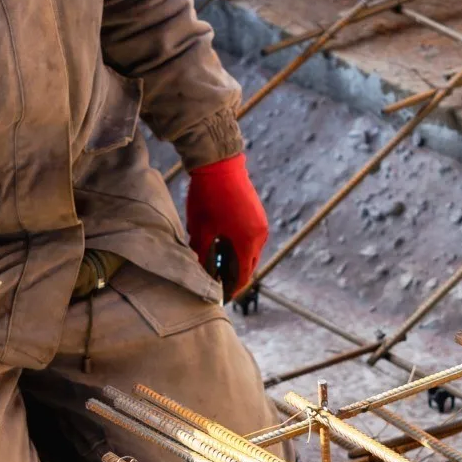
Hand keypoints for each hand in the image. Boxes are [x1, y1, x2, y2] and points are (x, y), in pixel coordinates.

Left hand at [185, 152, 268, 300]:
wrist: (220, 163)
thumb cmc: (208, 197)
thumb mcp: (201, 230)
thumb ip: (204, 255)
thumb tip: (204, 275)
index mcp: (247, 242)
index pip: (242, 276)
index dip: (231, 289)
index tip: (221, 298)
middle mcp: (259, 235)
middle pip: (248, 266)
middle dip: (234, 277)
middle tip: (218, 284)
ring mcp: (260, 223)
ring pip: (250, 252)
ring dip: (236, 261)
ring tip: (217, 265)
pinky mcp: (257, 214)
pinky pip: (251, 239)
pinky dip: (239, 246)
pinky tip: (223, 245)